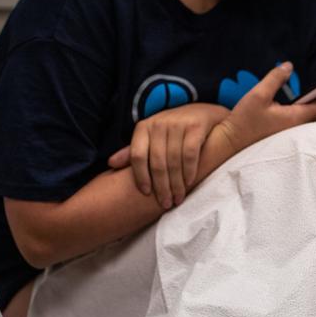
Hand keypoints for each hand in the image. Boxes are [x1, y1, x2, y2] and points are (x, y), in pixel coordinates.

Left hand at [108, 102, 228, 208]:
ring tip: (178, 198)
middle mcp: (159, 124)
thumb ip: (133, 151)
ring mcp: (178, 124)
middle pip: (157, 162)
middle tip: (166, 203)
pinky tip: (190, 183)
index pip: (137, 155)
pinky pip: (190, 154)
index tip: (146, 193)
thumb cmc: (174, 130)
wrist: (204, 113)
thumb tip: (111, 163)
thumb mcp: (152, 137)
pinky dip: (189, 170)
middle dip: (161, 186)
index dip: (140, 176)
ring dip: (176, 183)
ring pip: (174, 160)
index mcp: (144, 127)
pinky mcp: (195, 127)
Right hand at [208, 62, 315, 156]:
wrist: (231, 140)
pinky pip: (300, 116)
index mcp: (294, 117)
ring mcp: (290, 128)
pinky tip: (304, 98)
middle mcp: (295, 125)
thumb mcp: (259, 95)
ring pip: (310, 115)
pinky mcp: (282, 128)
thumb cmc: (244, 121)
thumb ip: (275, 79)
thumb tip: (289, 66)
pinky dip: (306, 107)